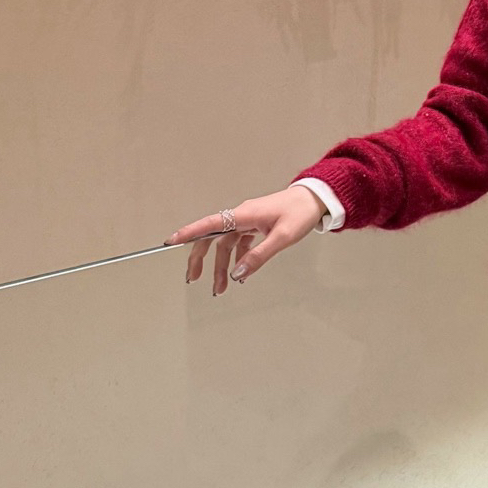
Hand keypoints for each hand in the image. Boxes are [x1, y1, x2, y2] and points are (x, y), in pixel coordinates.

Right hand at [164, 185, 327, 294]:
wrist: (315, 199)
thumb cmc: (300, 212)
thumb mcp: (282, 237)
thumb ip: (259, 256)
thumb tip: (237, 273)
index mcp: (244, 214)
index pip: (210, 223)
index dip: (190, 232)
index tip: (171, 241)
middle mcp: (242, 216)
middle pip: (213, 237)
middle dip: (200, 257)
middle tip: (192, 277)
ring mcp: (249, 220)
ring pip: (226, 244)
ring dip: (222, 265)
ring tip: (220, 288)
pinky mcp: (256, 225)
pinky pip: (239, 243)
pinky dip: (236, 259)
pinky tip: (238, 273)